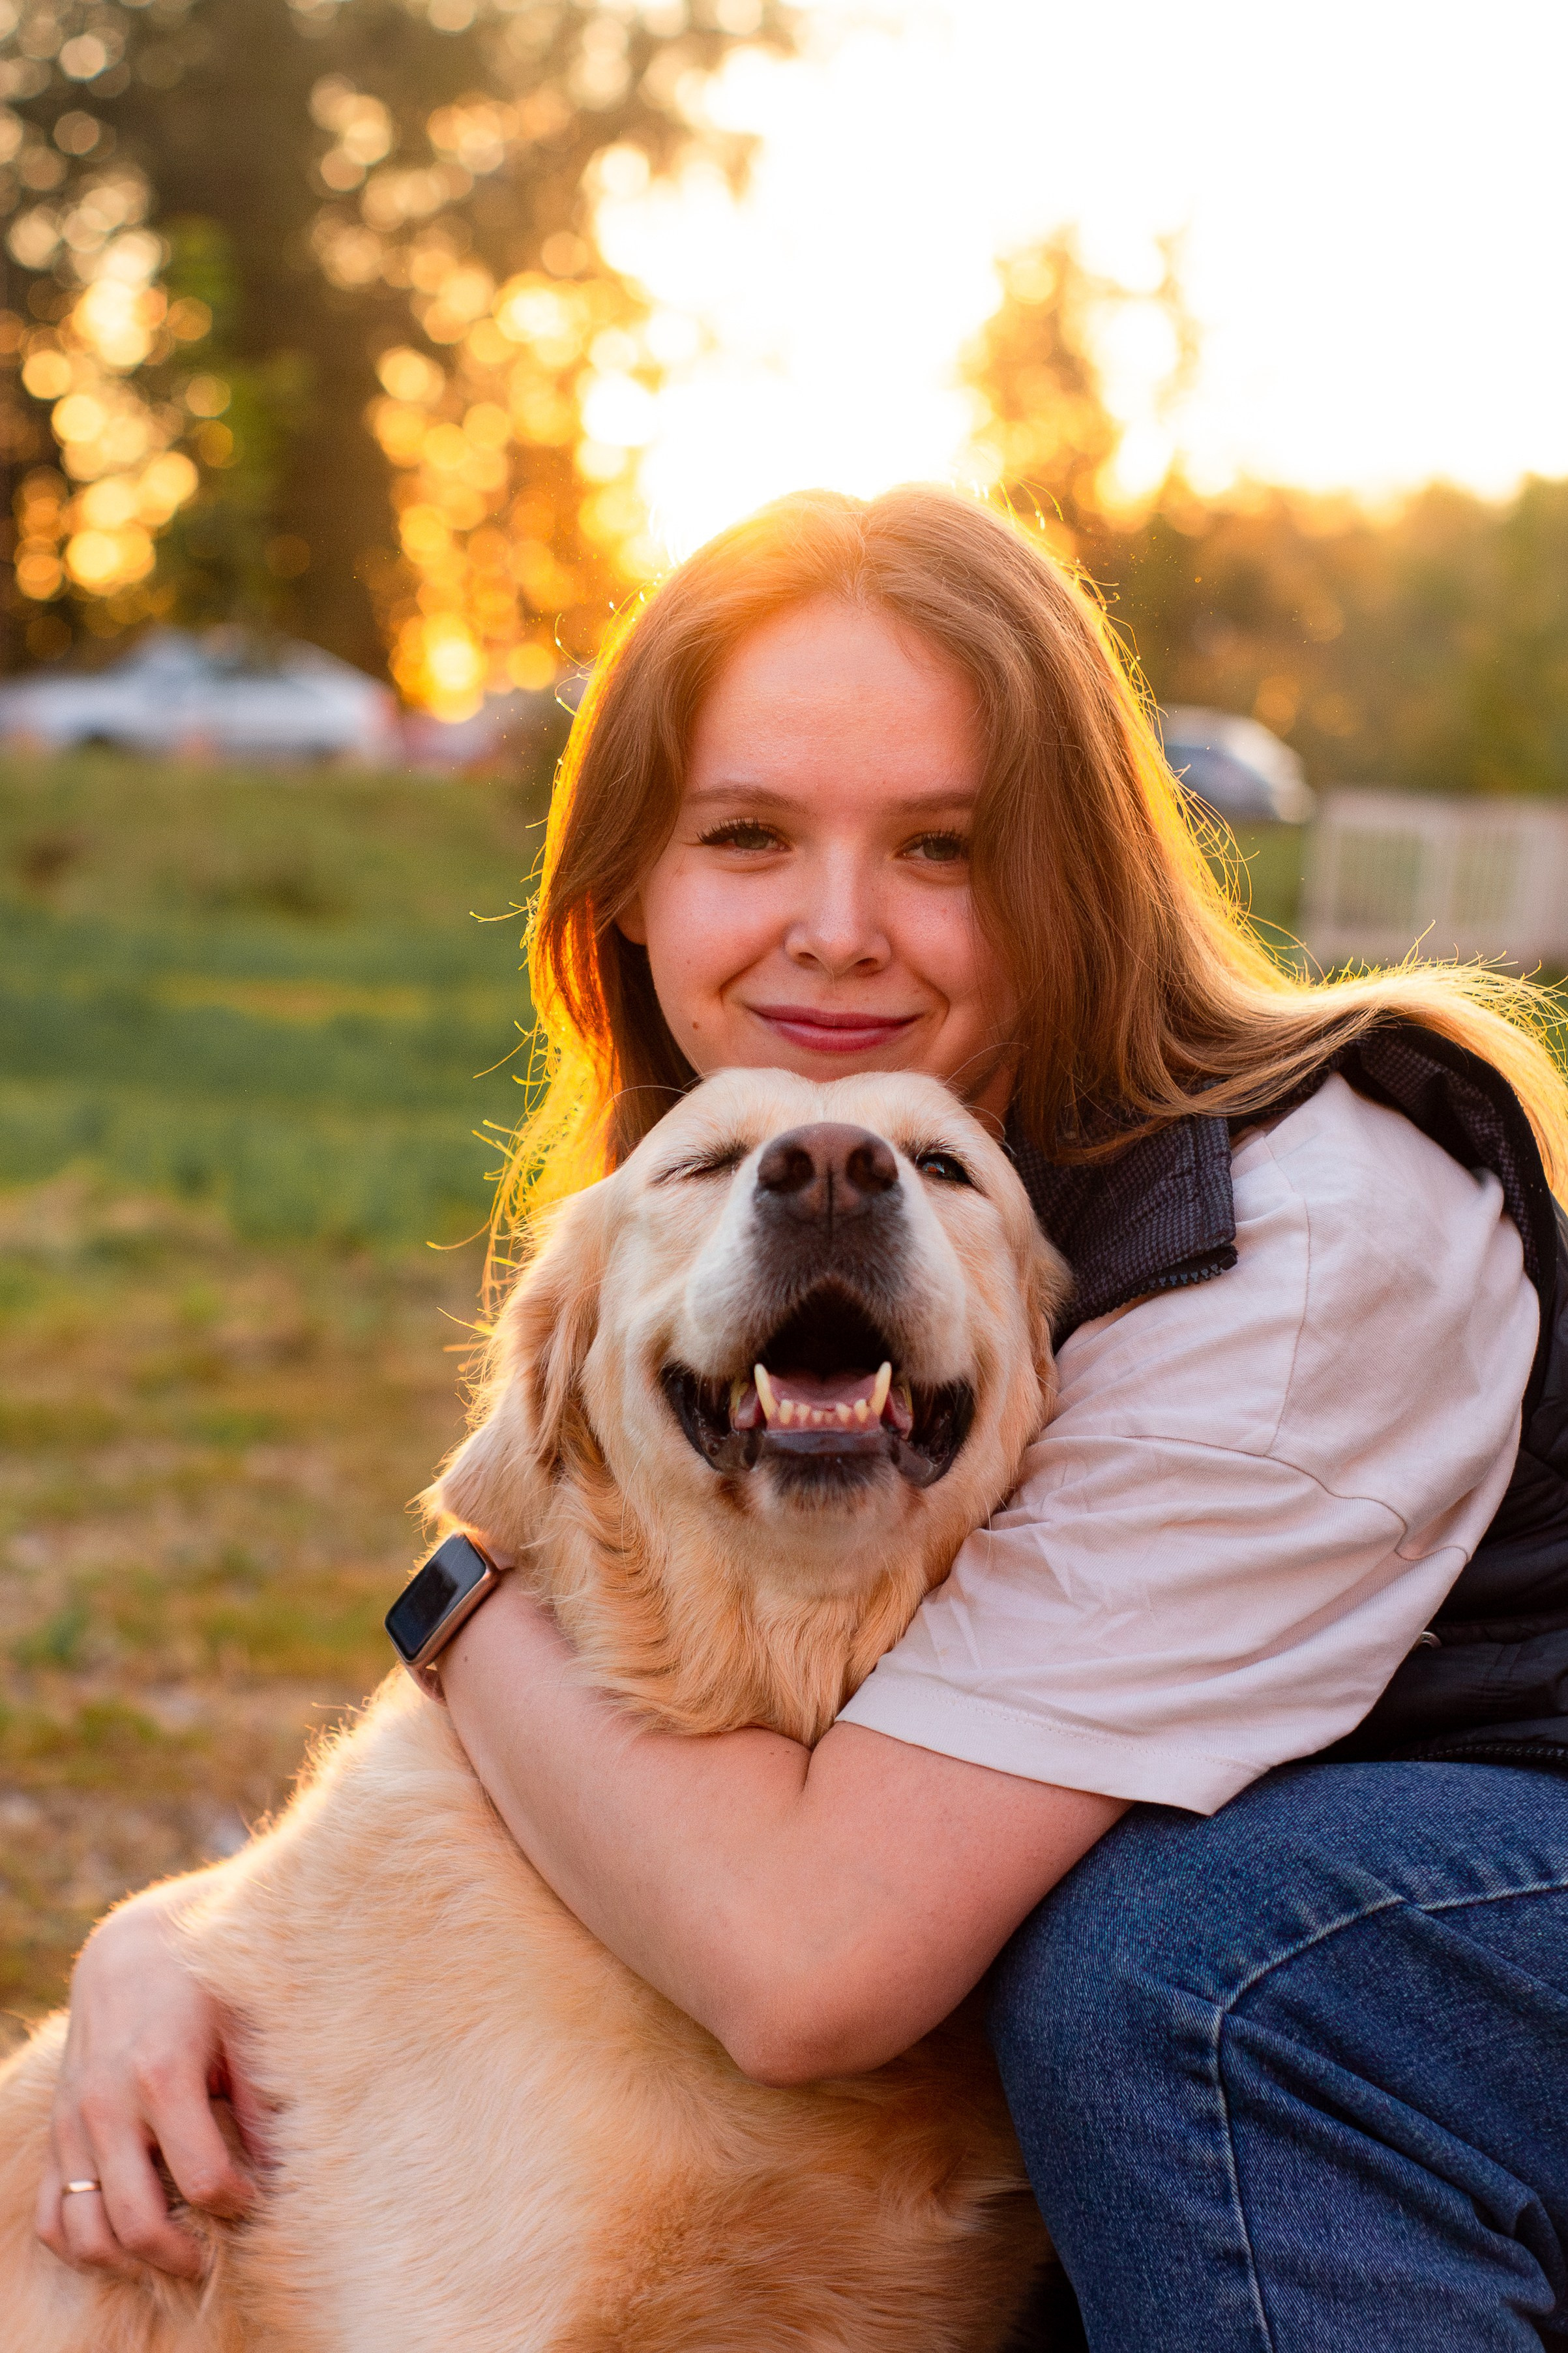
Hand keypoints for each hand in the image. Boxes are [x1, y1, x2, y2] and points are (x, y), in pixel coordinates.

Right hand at [35, 1870, 254, 2278]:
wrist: (135, 1951)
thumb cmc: (206, 1986)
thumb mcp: (244, 2027)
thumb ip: (261, 2099)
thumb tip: (283, 2171)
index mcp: (163, 2074)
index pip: (203, 2179)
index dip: (238, 2202)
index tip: (256, 2195)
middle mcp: (108, 2105)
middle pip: (136, 2222)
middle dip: (183, 2255)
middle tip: (215, 2253)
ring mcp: (74, 2124)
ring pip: (85, 2234)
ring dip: (129, 2261)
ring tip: (174, 2252)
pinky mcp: (57, 2134)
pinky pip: (50, 2217)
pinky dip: (82, 2244)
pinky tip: (126, 2237)